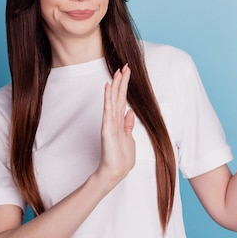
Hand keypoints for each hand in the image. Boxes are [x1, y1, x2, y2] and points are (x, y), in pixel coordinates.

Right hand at [97, 64, 135, 185]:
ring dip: (115, 85)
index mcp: (119, 120)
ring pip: (112, 99)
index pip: (122, 99)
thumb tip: (130, 112)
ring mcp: (109, 122)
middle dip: (121, 81)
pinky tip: (107, 87)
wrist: (115, 171)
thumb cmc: (121, 157)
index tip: (127, 72)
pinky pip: (108, 110)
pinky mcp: (107, 128)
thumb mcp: (128, 137)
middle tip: (124, 66)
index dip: (124, 86)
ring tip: (117, 72)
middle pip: (117, 96)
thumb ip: (127, 124)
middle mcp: (113, 119)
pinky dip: (108, 98)